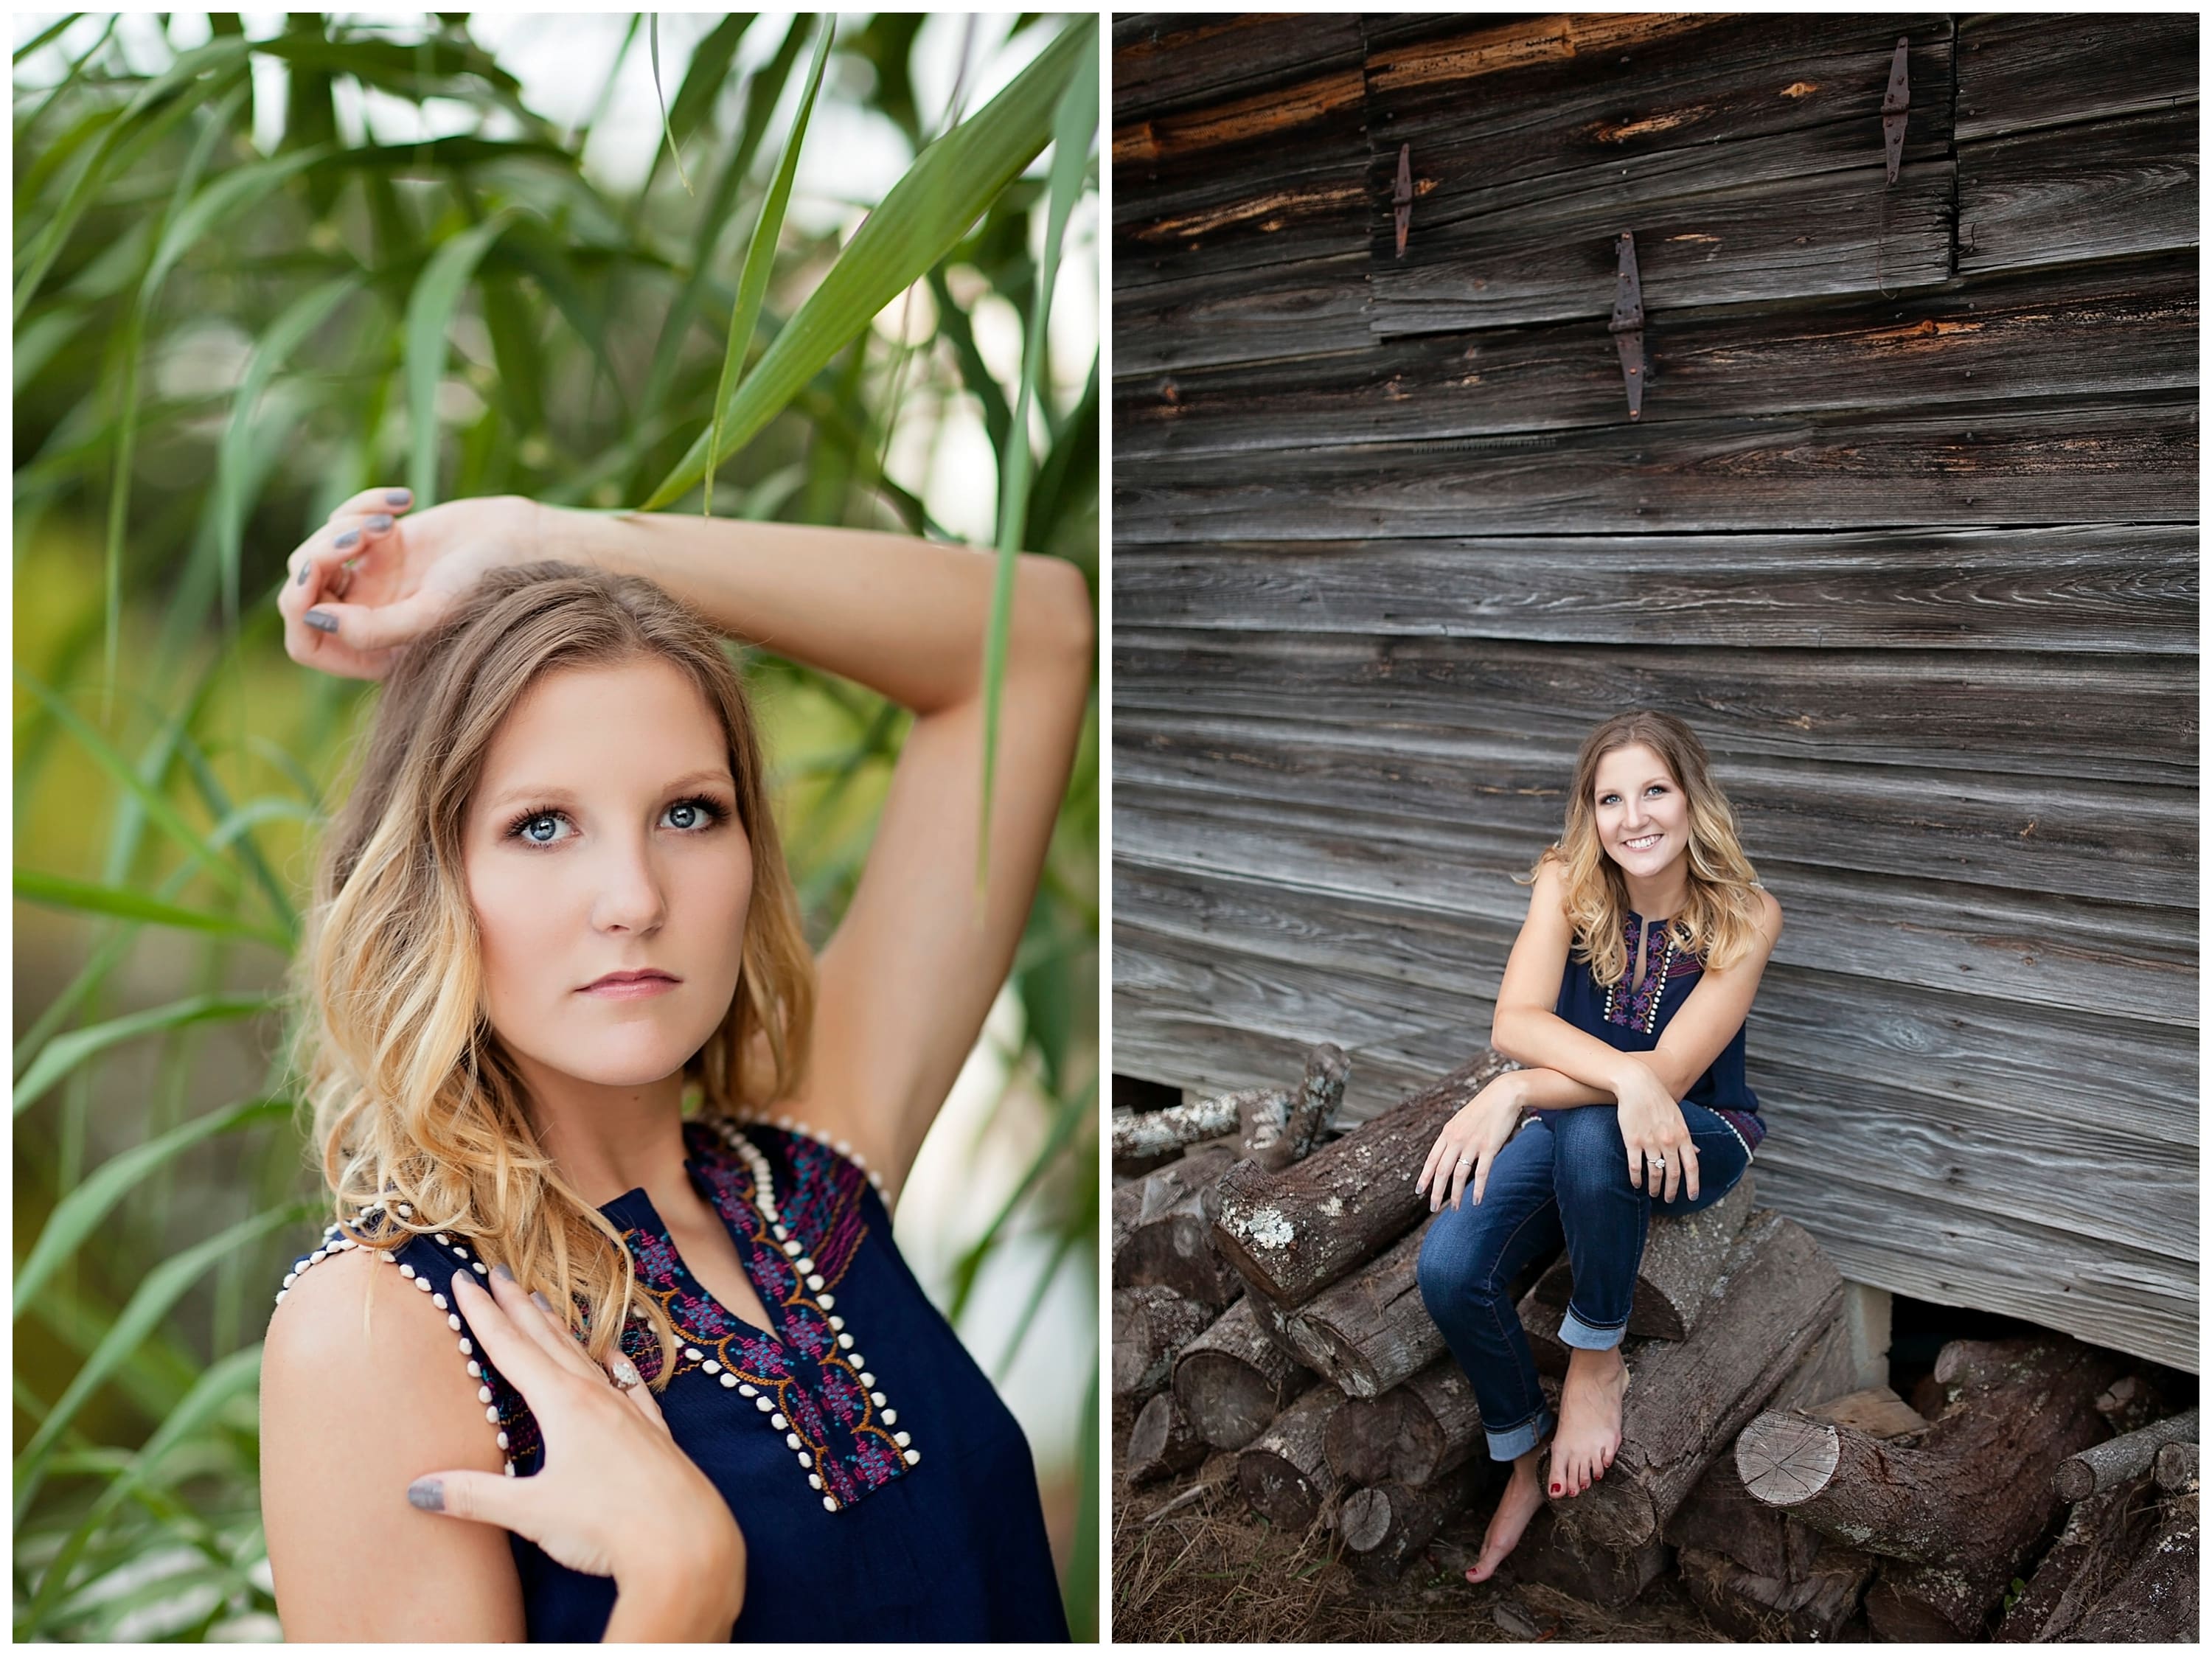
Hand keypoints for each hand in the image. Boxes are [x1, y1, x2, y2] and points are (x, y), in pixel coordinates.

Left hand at [276, 490, 541, 679]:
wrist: (526, 542)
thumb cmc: (492, 586)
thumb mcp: (435, 611)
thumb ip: (375, 629)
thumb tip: (317, 616)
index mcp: (377, 652)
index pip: (307, 644)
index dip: (300, 612)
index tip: (319, 583)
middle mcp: (367, 619)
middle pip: (303, 591)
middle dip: (320, 558)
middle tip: (358, 540)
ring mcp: (371, 581)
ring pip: (316, 552)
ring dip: (343, 528)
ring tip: (389, 523)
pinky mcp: (379, 544)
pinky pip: (343, 519)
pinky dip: (365, 504)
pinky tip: (404, 502)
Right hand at [405, 1265, 744, 1626]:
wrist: (686, 1541)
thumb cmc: (607, 1524)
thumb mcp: (531, 1512)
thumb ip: (474, 1497)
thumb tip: (416, 1489)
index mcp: (563, 1404)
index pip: (511, 1348)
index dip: (483, 1314)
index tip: (465, 1277)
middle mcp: (597, 1397)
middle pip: (548, 1341)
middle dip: (518, 1306)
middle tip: (498, 1271)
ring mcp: (628, 1412)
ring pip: (586, 1358)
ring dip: (560, 1329)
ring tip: (544, 1301)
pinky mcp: (652, 1435)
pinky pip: (629, 1388)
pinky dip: (616, 1368)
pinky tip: (617, 1360)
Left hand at [1415, 1074, 1524, 1211]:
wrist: (1503, 1095)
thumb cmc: (1483, 1108)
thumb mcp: (1461, 1120)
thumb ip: (1453, 1136)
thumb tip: (1446, 1154)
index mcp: (1447, 1132)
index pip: (1432, 1159)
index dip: (1425, 1177)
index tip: (1419, 1192)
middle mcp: (1456, 1139)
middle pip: (1442, 1171)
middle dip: (1436, 1192)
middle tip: (1433, 1208)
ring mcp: (1472, 1144)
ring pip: (1459, 1175)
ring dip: (1455, 1195)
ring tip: (1454, 1208)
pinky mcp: (1489, 1147)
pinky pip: (1481, 1173)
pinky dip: (1478, 1189)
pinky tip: (1476, 1201)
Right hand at [1612, 1059, 1698, 1202]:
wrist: (1637, 1084)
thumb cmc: (1658, 1099)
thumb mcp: (1678, 1117)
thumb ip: (1686, 1137)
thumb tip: (1697, 1151)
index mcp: (1683, 1135)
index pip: (1692, 1166)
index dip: (1693, 1184)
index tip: (1692, 1197)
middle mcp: (1668, 1141)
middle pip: (1673, 1173)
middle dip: (1672, 1190)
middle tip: (1669, 1199)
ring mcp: (1650, 1142)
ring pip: (1655, 1173)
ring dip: (1654, 1187)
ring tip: (1653, 1193)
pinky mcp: (1633, 1141)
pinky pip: (1635, 1166)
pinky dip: (1636, 1179)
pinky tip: (1636, 1184)